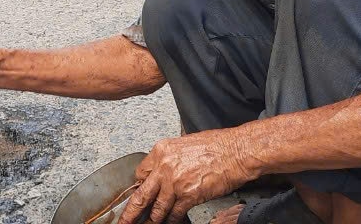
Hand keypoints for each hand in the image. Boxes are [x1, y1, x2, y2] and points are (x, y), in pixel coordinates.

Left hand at [118, 129, 256, 223]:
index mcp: (161, 151)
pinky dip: (172, 220)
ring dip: (152, 220)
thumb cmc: (217, 146)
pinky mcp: (188, 196)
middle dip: (129, 213)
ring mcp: (175, 183)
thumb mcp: (184, 144)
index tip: (137, 195)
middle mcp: (164, 167)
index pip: (140, 173)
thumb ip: (171, 159)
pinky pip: (175, 214)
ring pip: (157, 209)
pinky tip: (171, 222)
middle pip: (140, 196)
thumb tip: (165, 171)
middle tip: (123, 222)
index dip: (139, 187)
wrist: (236, 151)